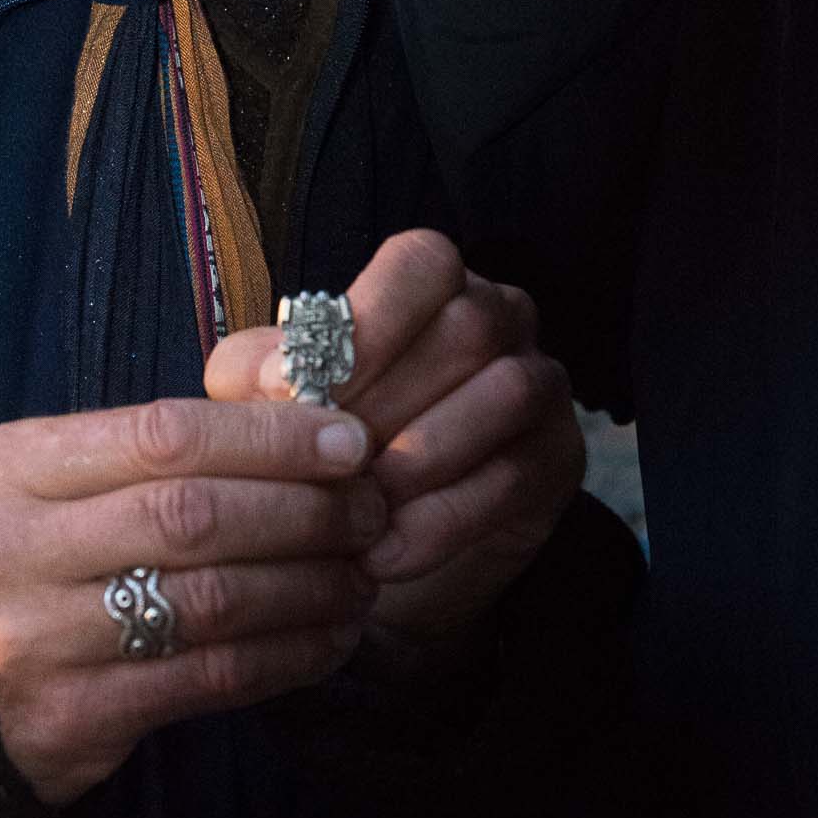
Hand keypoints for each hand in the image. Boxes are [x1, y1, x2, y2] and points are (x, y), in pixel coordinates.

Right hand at [0, 398, 383, 806]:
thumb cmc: (37, 554)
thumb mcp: (62, 480)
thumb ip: (161, 446)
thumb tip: (309, 412)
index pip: (162, 435)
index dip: (268, 436)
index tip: (348, 440)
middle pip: (190, 517)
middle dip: (303, 510)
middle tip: (372, 507)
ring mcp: (26, 644)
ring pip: (209, 602)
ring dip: (308, 585)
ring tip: (362, 571)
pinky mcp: (64, 722)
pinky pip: (207, 679)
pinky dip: (286, 655)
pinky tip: (330, 636)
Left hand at [207, 231, 584, 649]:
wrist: (375, 545)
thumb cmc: (320, 444)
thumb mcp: (269, 401)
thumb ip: (256, 373)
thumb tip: (277, 379)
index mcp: (430, 282)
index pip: (422, 263)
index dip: (376, 317)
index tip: (318, 385)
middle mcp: (498, 314)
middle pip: (467, 330)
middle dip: (390, 405)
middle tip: (329, 470)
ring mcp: (540, 379)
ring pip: (506, 392)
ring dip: (425, 458)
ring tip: (360, 516)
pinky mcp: (560, 455)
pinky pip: (516, 475)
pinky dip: (445, 519)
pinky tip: (388, 554)